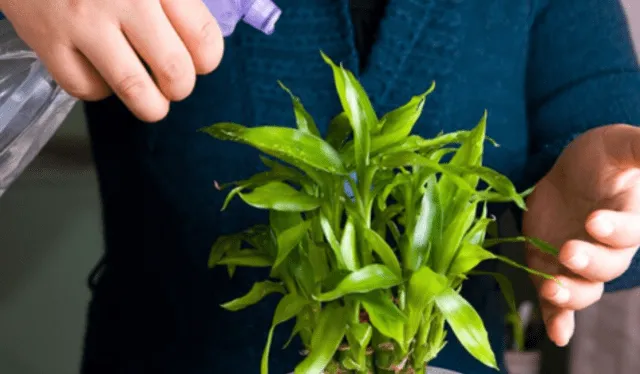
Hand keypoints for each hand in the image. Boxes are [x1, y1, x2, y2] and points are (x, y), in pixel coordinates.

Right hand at [1, 0, 222, 121]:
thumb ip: (176, 2)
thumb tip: (200, 45)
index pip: (203, 38)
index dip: (208, 60)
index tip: (200, 61)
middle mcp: (123, 0)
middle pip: (174, 70)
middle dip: (181, 87)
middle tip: (175, 84)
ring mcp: (82, 22)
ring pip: (133, 88)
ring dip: (151, 106)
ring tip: (153, 102)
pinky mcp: (47, 40)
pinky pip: (86, 87)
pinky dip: (100, 90)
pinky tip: (103, 74)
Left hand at [523, 124, 639, 346]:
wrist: (567, 174)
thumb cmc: (599, 158)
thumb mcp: (618, 145)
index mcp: (627, 221)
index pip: (629, 233)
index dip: (614, 231)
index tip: (594, 221)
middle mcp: (607, 249)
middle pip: (607, 267)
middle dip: (589, 262)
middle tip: (568, 251)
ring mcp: (578, 263)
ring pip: (583, 289)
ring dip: (570, 295)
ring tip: (553, 290)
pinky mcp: (551, 270)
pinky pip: (558, 302)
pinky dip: (557, 318)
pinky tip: (556, 333)